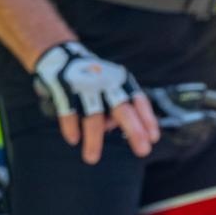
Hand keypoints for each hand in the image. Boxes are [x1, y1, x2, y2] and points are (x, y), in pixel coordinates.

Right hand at [32, 41, 160, 163]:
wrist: (61, 56)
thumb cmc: (93, 78)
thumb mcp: (112, 85)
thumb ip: (119, 106)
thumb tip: (124, 130)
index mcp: (121, 81)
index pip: (139, 101)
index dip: (148, 119)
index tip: (154, 138)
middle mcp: (107, 84)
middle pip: (123, 110)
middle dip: (134, 131)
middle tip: (144, 151)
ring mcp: (86, 87)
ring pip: (94, 117)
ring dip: (94, 140)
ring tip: (92, 158)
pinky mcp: (65, 90)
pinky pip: (69, 113)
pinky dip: (70, 127)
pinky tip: (74, 140)